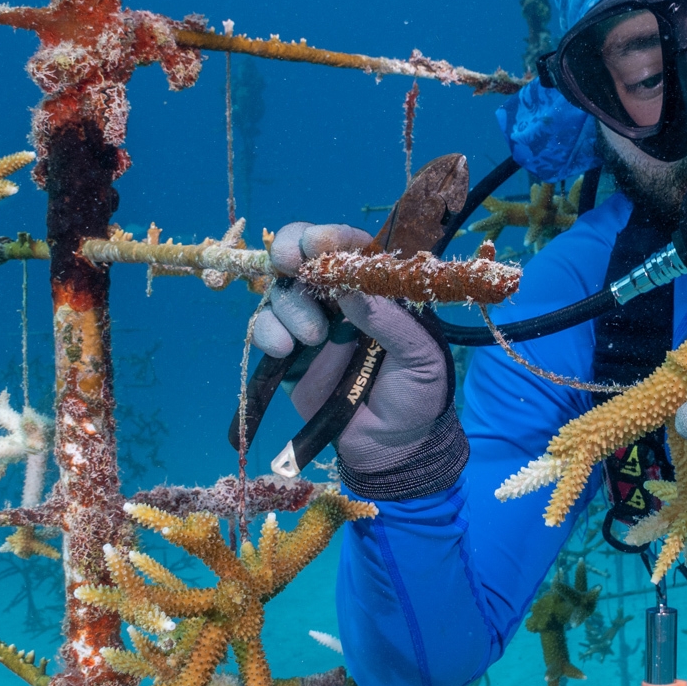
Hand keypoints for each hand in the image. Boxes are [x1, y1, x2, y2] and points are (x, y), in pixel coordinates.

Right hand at [247, 222, 464, 498]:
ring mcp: (311, 323)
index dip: (332, 237)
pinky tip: (283, 349)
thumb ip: (389, 321)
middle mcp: (340, 297)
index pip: (352, 247)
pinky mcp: (289, 353)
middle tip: (289, 262)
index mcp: (376, 288)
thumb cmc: (417, 394)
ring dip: (289, 305)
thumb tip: (350, 287)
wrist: (394, 448)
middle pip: (304, 255)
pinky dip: (267, 331)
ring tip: (312, 337)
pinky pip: (266, 329)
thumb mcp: (420, 356)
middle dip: (290, 251)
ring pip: (282, 291)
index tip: (318, 244)